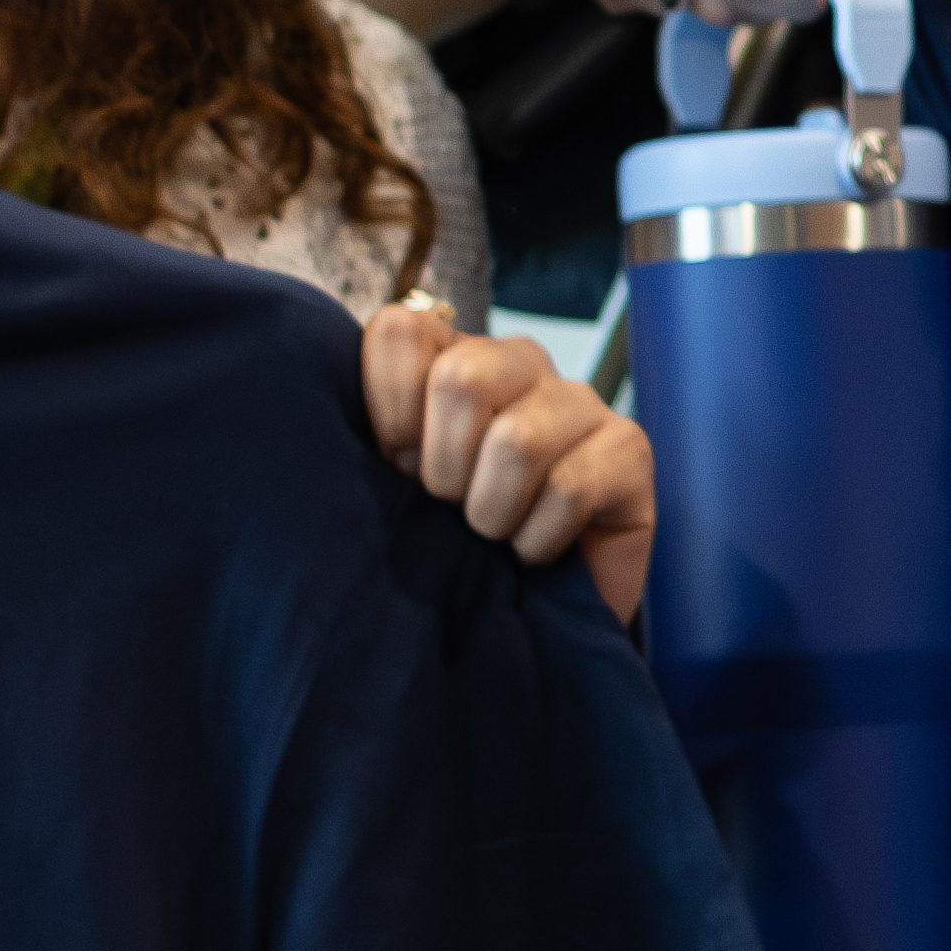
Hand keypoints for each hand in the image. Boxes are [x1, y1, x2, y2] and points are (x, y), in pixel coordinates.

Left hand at [362, 298, 657, 622]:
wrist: (527, 618)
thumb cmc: (448, 547)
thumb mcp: (385, 490)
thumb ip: (361, 443)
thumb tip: (321, 428)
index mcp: (450, 357)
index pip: (403, 331)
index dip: (389, 413)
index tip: (397, 469)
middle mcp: (517, 364)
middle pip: (461, 378)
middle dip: (443, 471)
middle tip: (451, 509)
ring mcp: (579, 401)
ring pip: (517, 440)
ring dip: (492, 513)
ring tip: (494, 534)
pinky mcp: (629, 448)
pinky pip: (569, 488)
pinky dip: (538, 538)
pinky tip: (537, 550)